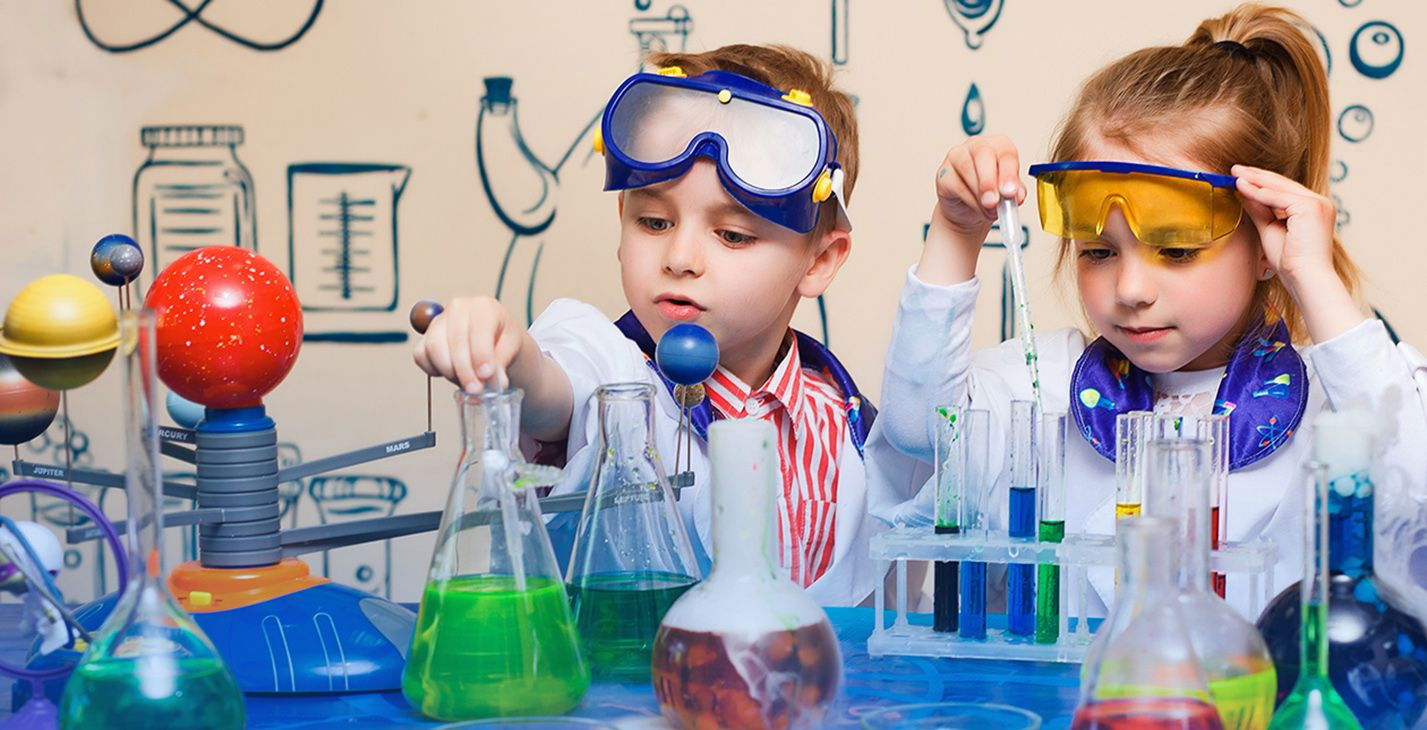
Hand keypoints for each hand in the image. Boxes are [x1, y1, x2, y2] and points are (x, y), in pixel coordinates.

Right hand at [412, 296, 523, 393]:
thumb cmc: (502, 336)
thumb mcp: (512, 346)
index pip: (478, 330)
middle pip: (454, 341)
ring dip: (449, 372)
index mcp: (483, 307)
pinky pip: (421, 355)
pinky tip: (451, 374)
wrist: (494, 335)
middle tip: (475, 389)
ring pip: (434, 348)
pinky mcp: (426, 335)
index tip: (485, 375)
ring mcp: (439, 320)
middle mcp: (458, 309)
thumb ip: (502, 362)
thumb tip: (495, 382)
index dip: (481, 355)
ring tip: (466, 383)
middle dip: (464, 370)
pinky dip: (433, 369)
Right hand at [934, 134, 1026, 233]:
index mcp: (998, 146)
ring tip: (988, 210)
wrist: (968, 210)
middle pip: (983, 154)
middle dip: (990, 180)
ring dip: (979, 193)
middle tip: (994, 201)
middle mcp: (977, 146)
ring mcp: (957, 157)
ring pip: (967, 168)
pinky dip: (968, 199)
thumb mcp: (1008, 194)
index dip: (1009, 173)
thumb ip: (1016, 192)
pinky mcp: (943, 173)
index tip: (1010, 192)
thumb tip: (1018, 195)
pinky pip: (955, 184)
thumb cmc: (990, 195)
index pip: (1006, 152)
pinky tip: (976, 207)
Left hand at [1233, 164, 1360, 341]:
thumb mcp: (1270, 230)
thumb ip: (1260, 211)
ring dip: (1255, 180)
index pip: (1284, 190)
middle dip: (1256, 176)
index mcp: (1313, 208)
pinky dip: (1258, 192)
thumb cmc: (1290, 261)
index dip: (1261, 182)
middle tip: (1235, 169)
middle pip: (1282, 184)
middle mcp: (1319, 202)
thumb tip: (1244, 193)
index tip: (1240, 177)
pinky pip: (1278, 197)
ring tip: (1235, 174)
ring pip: (1280, 187)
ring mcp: (1318, 203)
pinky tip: (1242, 186)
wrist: (1305, 278)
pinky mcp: (1311, 207)